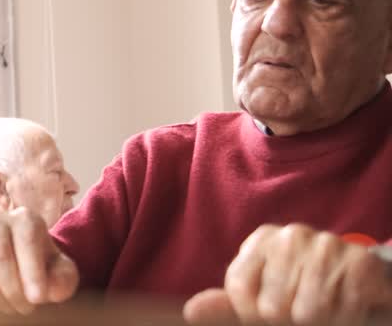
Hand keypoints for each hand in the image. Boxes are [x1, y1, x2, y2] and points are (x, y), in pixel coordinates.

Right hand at [0, 207, 78, 313]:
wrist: (16, 261)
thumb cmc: (42, 266)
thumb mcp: (60, 271)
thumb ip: (62, 279)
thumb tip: (50, 290)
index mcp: (25, 219)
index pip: (27, 239)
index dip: (32, 271)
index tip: (38, 298)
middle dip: (13, 289)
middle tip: (26, 308)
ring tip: (11, 308)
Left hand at [184, 224, 391, 325]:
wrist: (362, 280)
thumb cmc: (302, 291)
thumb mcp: (261, 296)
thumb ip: (226, 306)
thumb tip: (191, 312)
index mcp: (261, 240)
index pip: (238, 289)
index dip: (251, 314)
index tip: (266, 314)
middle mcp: (290, 236)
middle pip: (272, 307)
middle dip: (288, 320)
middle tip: (302, 311)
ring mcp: (326, 245)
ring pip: (308, 314)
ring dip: (318, 322)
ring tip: (324, 310)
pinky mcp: (359, 262)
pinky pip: (342, 311)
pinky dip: (345, 320)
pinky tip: (346, 305)